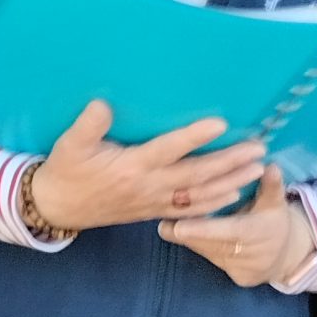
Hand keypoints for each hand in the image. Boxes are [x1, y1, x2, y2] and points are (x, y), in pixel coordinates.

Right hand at [27, 100, 265, 233]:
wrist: (58, 207)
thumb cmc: (66, 171)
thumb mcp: (69, 145)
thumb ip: (88, 125)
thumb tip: (103, 105)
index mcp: (131, 167)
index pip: (169, 150)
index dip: (194, 137)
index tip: (220, 124)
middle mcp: (149, 186)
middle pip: (196, 175)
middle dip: (229, 162)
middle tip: (257, 148)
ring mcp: (154, 202)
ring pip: (200, 195)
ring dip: (230, 182)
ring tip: (256, 169)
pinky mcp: (153, 211)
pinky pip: (191, 211)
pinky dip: (214, 204)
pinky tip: (233, 194)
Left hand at [162, 168, 312, 286]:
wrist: (285, 255)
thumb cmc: (273, 222)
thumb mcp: (276, 202)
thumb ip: (271, 186)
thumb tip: (271, 167)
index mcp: (257, 232)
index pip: (227, 231)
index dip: (202, 229)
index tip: (177, 226)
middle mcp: (249, 254)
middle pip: (209, 242)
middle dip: (184, 230)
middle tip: (164, 214)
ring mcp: (242, 268)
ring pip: (205, 251)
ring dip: (187, 237)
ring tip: (169, 220)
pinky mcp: (238, 277)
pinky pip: (210, 259)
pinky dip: (196, 246)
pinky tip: (184, 234)